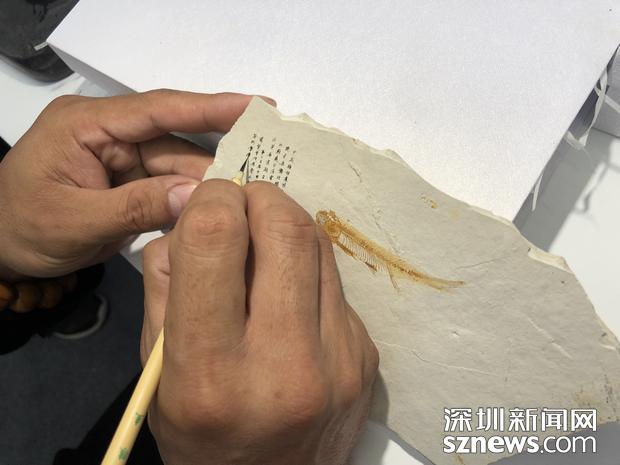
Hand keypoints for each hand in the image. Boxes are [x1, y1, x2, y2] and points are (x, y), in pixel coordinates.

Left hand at [0, 90, 264, 279]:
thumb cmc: (20, 227)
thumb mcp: (74, 221)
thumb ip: (135, 207)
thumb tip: (198, 196)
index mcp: (86, 124)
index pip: (156, 109)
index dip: (210, 107)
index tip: (256, 107)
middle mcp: (109, 134)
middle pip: (175, 143)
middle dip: (216, 161)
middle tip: (266, 175)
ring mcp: (121, 159)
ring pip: (177, 169)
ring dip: (206, 187)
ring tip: (249, 201)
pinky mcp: (130, 183)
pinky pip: (169, 189)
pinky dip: (190, 203)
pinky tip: (217, 213)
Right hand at [141, 180, 378, 464]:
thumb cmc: (201, 435)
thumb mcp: (158, 371)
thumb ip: (166, 285)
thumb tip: (194, 212)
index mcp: (211, 372)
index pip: (215, 241)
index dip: (211, 200)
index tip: (208, 202)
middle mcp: (285, 364)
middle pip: (286, 228)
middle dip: (259, 196)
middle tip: (241, 203)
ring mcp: (340, 360)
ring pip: (319, 245)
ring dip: (285, 224)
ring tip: (263, 242)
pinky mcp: (367, 355)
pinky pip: (335, 282)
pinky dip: (306, 267)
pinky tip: (289, 292)